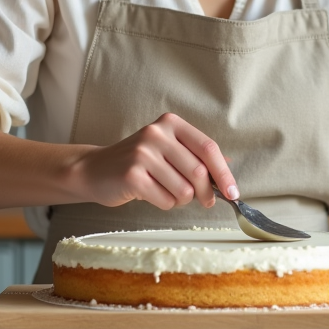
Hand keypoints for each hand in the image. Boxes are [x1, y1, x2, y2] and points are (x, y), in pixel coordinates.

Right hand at [70, 113, 238, 210]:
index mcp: (171, 124)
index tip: (234, 193)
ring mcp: (142, 153)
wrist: (95, 170)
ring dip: (181, 199)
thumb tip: (228, 168)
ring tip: (166, 191)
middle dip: (205, 193)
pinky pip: (165, 200)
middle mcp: (157, 134)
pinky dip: (165, 204)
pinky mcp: (132, 174)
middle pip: (198, 172)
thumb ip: (196, 156)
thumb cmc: (138, 163)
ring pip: (183, 190)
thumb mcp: (168, 151)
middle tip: (204, 201)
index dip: (224, 173)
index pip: (208, 148)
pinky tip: (151, 194)